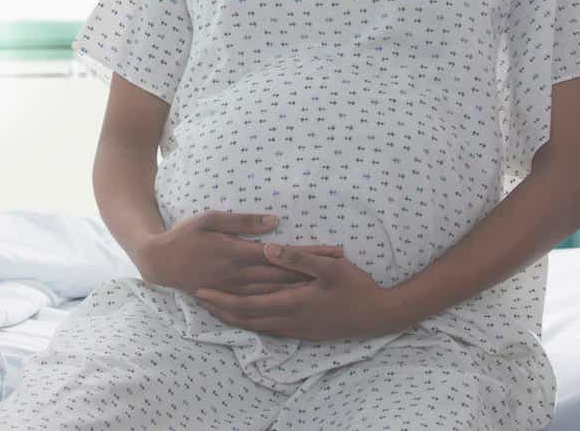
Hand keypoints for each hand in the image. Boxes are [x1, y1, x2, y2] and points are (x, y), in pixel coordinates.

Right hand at [136, 211, 345, 297]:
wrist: (160, 263)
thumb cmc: (185, 236)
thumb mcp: (210, 219)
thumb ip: (243, 221)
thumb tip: (275, 222)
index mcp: (238, 253)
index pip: (284, 254)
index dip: (311, 254)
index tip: (335, 251)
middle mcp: (242, 275)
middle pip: (287, 275)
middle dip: (317, 272)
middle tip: (345, 268)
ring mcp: (237, 290)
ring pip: (279, 293)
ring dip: (305, 288)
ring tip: (330, 285)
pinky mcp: (231, 299)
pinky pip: (263, 305)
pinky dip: (285, 305)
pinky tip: (300, 305)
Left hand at [195, 243, 401, 341]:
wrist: (380, 316)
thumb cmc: (357, 287)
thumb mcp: (331, 267)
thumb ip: (298, 257)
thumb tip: (269, 247)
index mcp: (292, 304)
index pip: (247, 305)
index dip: (222, 299)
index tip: (201, 291)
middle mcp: (291, 321)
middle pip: (246, 320)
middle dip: (221, 311)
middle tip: (199, 300)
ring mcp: (298, 330)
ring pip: (257, 328)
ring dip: (234, 319)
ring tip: (216, 309)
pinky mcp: (306, 333)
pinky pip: (271, 331)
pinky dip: (253, 324)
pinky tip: (248, 319)